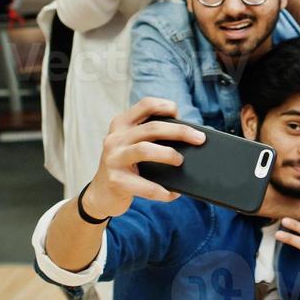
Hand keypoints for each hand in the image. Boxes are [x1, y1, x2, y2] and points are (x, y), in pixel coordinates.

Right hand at [84, 97, 205, 218]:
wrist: (100, 195)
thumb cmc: (125, 167)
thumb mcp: (131, 145)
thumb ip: (149, 137)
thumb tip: (187, 138)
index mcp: (121, 125)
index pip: (145, 105)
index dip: (164, 106)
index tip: (179, 113)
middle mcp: (115, 139)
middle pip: (152, 128)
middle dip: (180, 131)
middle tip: (199, 139)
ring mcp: (113, 159)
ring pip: (145, 149)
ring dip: (168, 154)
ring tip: (181, 161)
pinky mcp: (116, 181)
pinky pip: (144, 185)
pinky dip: (162, 190)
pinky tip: (173, 194)